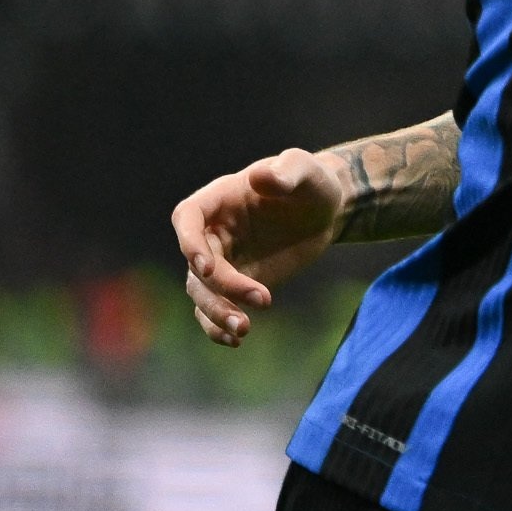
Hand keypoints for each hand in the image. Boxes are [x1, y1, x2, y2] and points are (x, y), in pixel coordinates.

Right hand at [172, 149, 351, 345]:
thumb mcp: (305, 170)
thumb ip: (285, 171)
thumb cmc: (311, 183)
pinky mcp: (235, 284)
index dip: (189, 243)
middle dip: (221, 287)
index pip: (187, 218)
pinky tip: (236, 340)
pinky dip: (218, 327)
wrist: (324, 211)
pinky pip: (215, 308)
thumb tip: (261, 178)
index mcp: (219, 199)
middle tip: (263, 299)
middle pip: (196, 264)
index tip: (208, 267)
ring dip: (216, 313)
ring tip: (244, 330)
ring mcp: (222, 260)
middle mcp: (212, 231)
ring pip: (201, 292)